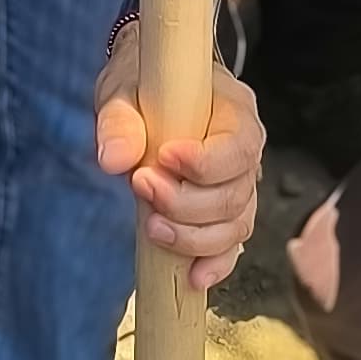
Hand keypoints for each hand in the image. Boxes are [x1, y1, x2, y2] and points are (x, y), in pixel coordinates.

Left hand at [95, 8, 261, 289]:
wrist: (155, 84)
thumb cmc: (145, 82)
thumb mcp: (124, 87)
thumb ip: (119, 120)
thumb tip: (114, 160)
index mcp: (235, 111)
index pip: (237, 147)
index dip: (204, 164)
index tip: (162, 159)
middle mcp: (247, 151)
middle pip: (234, 195)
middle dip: (186, 204)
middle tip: (141, 186)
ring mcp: (241, 183)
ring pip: (236, 225)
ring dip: (193, 237)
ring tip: (152, 228)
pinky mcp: (226, 210)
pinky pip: (233, 244)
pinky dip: (216, 263)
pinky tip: (194, 277)